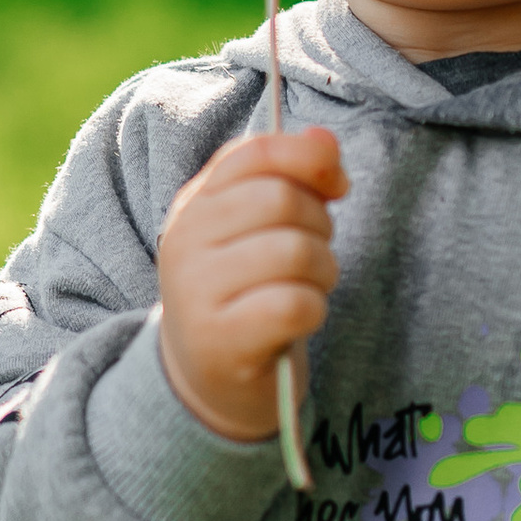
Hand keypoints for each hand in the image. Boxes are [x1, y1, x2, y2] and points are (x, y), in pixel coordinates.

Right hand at [157, 127, 348, 446]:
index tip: (337, 184)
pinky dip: (314, 310)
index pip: (254, 153)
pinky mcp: (221, 340)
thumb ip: (291, 177)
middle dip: (320, 225)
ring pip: (295, 251)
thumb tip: (325, 140)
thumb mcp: (259, 229)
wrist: (209, 380)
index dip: (309, 159)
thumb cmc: (246, 293)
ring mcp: (196, 292)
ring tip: (307, 288)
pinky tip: (299, 320)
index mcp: (192, 204)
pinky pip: (295, 304)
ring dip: (323, 271)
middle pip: (281, 200)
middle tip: (315, 255)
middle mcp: (184, 242)